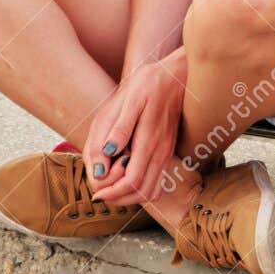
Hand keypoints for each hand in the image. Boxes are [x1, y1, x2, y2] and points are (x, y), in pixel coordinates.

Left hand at [83, 55, 184, 207]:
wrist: (178, 74)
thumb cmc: (151, 83)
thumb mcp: (131, 99)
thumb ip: (120, 128)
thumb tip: (108, 153)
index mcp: (149, 141)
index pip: (131, 182)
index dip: (112, 193)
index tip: (96, 192)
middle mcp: (161, 152)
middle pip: (141, 192)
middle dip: (118, 199)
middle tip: (100, 194)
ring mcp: (166, 152)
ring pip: (151, 190)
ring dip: (129, 196)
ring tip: (110, 188)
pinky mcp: (168, 149)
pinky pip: (157, 180)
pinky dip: (141, 188)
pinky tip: (126, 177)